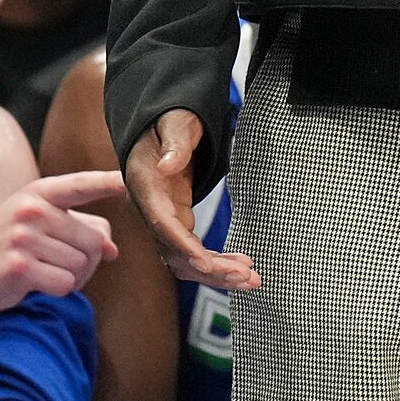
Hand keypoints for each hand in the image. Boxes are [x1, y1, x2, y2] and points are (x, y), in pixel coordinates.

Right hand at [0, 169, 123, 320]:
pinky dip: (58, 290)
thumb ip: (76, 229)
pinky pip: (66, 283)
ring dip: (72, 276)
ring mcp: (22, 238)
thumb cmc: (3, 249)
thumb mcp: (36, 226)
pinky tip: (34, 285)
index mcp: (38, 193)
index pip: (81, 185)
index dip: (109, 183)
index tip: (129, 180)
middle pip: (94, 240)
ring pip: (83, 264)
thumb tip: (112, 249)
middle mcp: (31, 210)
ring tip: (42, 272)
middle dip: (87, 260)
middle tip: (57, 264)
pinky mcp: (19, 268)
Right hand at [124, 110, 257, 289]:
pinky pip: (193, 252)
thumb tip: (169, 164)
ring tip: (252, 279)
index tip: (205, 263)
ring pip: (185, 259)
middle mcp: (150, 210)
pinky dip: (216, 263)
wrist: (159, 128)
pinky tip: (242, 267)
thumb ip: (175, 143)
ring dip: (216, 273)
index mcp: (147, 187)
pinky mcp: (176, 222)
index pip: (162, 224)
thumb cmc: (170, 121)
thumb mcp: (175, 123)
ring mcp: (163, 220)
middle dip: (210, 268)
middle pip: (176, 251)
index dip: (182, 246)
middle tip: (247, 277)